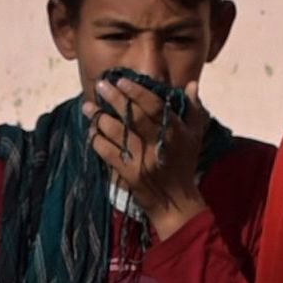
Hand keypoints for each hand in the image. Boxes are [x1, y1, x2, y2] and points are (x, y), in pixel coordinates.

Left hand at [84, 70, 208, 238]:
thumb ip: (192, 109)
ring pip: (116, 132)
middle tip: (100, 85)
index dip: (136, 91)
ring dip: (99, 118)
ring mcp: (141, 160)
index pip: (153, 105)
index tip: (121, 80)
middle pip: (132, 116)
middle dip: (114, 98)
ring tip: (88, 106)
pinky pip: (108, 153)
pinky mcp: (129, 174)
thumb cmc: (184, 165)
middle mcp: (158, 144)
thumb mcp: (194, 136)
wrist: (175, 202)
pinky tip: (91, 132)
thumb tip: (192, 84)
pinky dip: (97, 141)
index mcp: (174, 131)